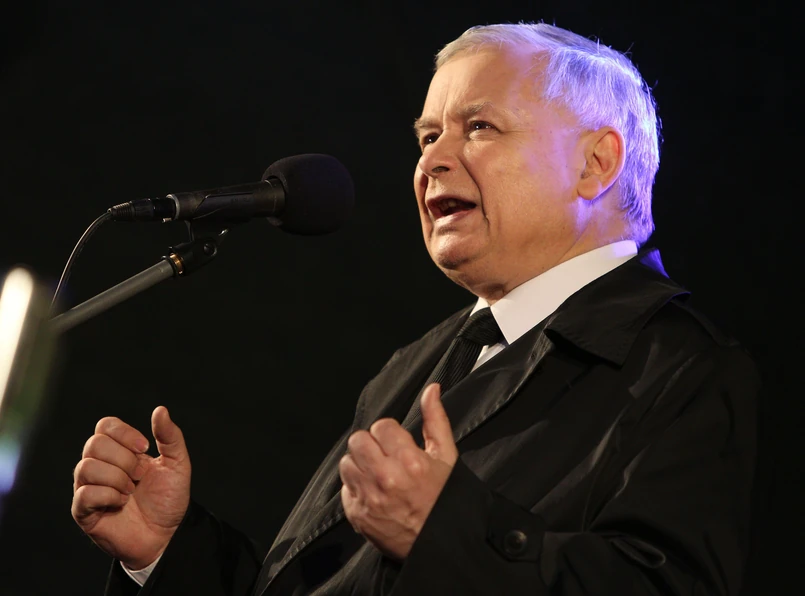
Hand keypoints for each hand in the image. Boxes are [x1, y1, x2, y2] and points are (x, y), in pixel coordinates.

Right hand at [72, 406, 190, 569]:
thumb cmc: (169, 498)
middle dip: (124, 459)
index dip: (124, 434)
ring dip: (117, 478)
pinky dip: (107, 496)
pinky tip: (121, 503)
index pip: (105, 426)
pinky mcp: (83, 511)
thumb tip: (160, 409)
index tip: (145, 448)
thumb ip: (170, 436)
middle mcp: (99, 465)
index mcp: (119, 450)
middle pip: (94, 444)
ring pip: (86, 467)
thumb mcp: (177, 463)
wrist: (167, 534)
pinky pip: (84, 494)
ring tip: (131, 491)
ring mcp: (88, 487)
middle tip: (139, 476)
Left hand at [339, 383, 457, 559]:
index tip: (397, 444)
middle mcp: (386, 478)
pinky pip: (344, 488)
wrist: (439, 543)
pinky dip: (356, 487)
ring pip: (347, 462)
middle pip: (358, 440)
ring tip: (377, 473)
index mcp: (409, 461)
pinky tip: (373, 491)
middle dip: (371, 445)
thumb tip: (431, 390)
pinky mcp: (357, 514)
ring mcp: (369, 498)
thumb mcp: (446, 457)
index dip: (389, 433)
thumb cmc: (444, 499)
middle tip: (385, 456)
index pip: (381, 426)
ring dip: (360, 465)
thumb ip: (435, 420)